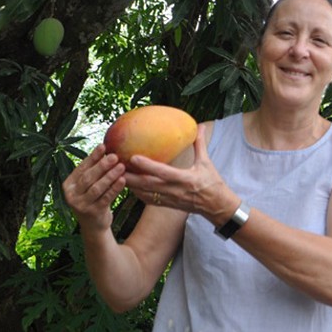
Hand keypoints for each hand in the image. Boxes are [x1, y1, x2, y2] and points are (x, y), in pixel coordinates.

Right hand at [62, 144, 126, 232]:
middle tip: (114, 156)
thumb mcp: (89, 185)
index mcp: (68, 185)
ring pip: (96, 188)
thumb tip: (106, 147)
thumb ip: (93, 170)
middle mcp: (71, 195)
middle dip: (102, 166)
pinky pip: (105, 198)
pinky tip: (123, 180)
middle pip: (88, 177)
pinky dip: (114, 189)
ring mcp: (81, 205)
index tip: (103, 146)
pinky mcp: (92, 213)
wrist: (94, 225)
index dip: (93, 157)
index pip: (82, 168)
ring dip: (110, 176)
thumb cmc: (93, 199)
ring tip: (121, 166)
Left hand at [124, 123, 238, 224]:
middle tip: (115, 167)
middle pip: (146, 185)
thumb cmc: (212, 183)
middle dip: (129, 177)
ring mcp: (169, 199)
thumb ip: (200, 144)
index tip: (132, 157)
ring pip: (143, 193)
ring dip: (130, 185)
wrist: (216, 206)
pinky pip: (148, 200)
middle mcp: (174, 190)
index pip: (162, 172)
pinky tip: (129, 185)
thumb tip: (199, 126)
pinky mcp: (167, 205)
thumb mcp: (206, 162)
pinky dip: (137, 193)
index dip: (147, 165)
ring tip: (116, 175)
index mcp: (184, 179)